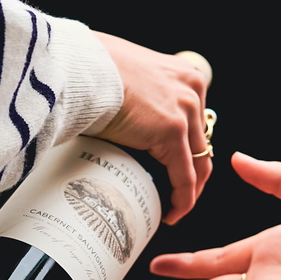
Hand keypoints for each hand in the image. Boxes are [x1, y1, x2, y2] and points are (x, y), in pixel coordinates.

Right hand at [93, 32, 211, 222]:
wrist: (79, 67)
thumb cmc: (88, 67)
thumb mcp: (126, 72)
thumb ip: (137, 89)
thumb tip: (120, 108)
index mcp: (183, 74)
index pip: (195, 120)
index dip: (189, 147)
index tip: (178, 165)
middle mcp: (191, 89)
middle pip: (201, 142)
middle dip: (193, 172)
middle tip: (178, 193)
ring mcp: (184, 110)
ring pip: (198, 162)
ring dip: (189, 190)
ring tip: (174, 208)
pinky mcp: (172, 132)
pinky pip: (184, 176)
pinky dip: (182, 199)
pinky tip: (172, 213)